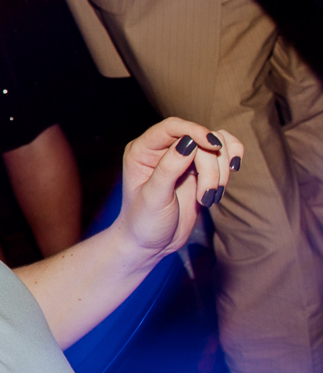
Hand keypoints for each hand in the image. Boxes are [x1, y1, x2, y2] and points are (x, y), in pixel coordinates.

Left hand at [110, 118, 241, 258]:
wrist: (151, 245)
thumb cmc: (144, 222)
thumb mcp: (154, 197)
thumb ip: (169, 168)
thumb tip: (188, 142)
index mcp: (142, 150)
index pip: (172, 127)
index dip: (195, 131)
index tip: (214, 146)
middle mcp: (162, 150)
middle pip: (199, 139)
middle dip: (210, 166)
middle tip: (207, 195)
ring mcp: (183, 159)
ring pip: (216, 145)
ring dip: (221, 170)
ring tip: (211, 197)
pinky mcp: (199, 171)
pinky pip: (222, 155)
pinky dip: (229, 165)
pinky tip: (227, 181)